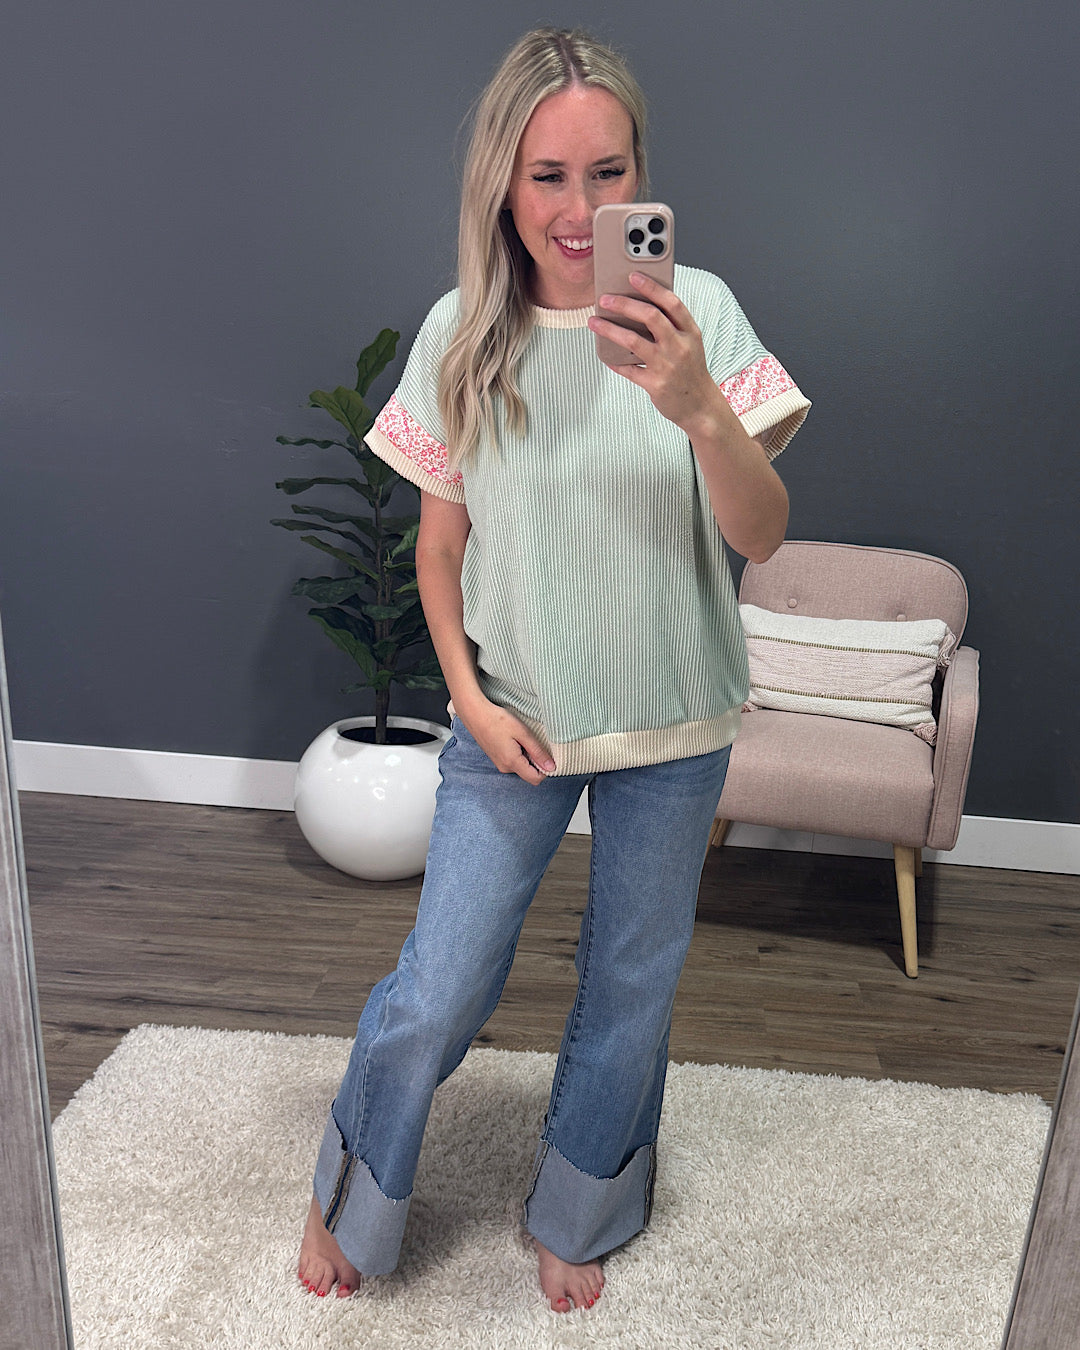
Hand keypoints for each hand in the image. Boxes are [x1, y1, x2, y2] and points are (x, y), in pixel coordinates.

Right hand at [458, 698, 555, 785]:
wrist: (475, 713)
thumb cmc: (498, 720)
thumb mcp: (523, 733)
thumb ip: (537, 751)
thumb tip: (551, 767)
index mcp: (512, 763)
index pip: (536, 779)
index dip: (545, 769)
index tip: (546, 752)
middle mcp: (505, 768)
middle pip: (529, 773)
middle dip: (536, 761)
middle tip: (532, 741)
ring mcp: (499, 764)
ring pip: (521, 767)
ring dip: (526, 756)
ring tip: (521, 738)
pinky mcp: (496, 758)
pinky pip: (513, 762)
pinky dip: (518, 753)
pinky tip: (513, 738)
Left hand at [587, 272, 731, 439]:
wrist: (700, 405)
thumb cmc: (690, 370)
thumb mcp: (690, 343)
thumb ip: (671, 326)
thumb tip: (637, 307)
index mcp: (690, 332)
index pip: (671, 302)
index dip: (651, 287)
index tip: (632, 276)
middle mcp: (680, 346)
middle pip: (650, 317)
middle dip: (624, 304)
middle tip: (604, 298)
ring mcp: (667, 366)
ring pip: (633, 341)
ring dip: (610, 329)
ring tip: (594, 322)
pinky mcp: (655, 385)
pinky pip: (628, 369)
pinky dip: (614, 361)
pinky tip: (604, 354)